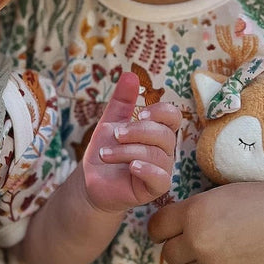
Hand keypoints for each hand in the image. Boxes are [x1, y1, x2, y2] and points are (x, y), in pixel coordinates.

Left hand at [82, 72, 180, 212]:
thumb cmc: (106, 151)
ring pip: (156, 155)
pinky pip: (161, 178)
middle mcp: (164, 150)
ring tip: (105, 154)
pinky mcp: (155, 189)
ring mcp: (162, 170)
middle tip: (115, 134)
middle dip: (137, 131)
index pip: (172, 116)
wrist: (92, 181)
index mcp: (157, 131)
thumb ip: (122, 100)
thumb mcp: (110, 122)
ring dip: (127, 151)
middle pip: (164, 135)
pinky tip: (130, 167)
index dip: (160, 112)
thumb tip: (130, 75)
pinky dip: (146, 170)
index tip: (139, 112)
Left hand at [148, 182, 263, 263]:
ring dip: (200, 262)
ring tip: (227, 246)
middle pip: (169, 253)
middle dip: (182, 246)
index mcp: (194, 213)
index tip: (170, 229)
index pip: (156, 228)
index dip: (163, 228)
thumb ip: (194, 210)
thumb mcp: (223, 195)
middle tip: (204, 237)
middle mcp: (198, 242)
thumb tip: (172, 225)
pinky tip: (240, 259)